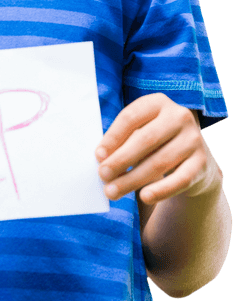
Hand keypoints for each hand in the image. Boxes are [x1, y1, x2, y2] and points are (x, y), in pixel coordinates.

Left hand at [95, 94, 215, 204]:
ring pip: (159, 162)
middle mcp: (179, 117)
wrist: (193, 159)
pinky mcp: (201, 163)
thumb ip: (123, 142)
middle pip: (145, 139)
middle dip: (120, 160)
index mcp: (158, 103)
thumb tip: (101, 160)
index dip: (112, 137)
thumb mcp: (140, 133)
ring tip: (112, 191)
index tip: (98, 156)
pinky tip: (144, 197)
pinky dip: (161, 190)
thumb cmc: (155, 144)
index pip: (131, 117)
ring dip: (132, 179)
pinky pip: (179, 180)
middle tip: (102, 175)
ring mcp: (193, 139)